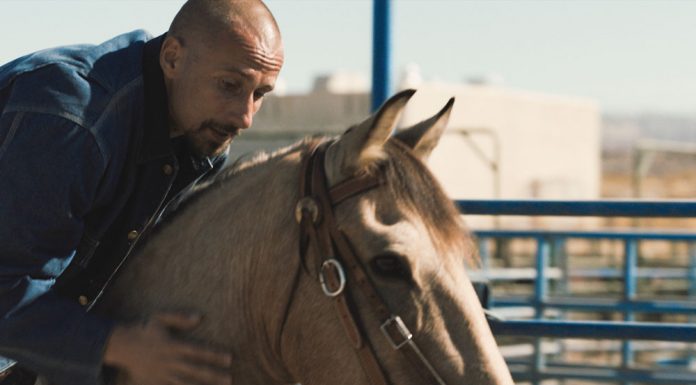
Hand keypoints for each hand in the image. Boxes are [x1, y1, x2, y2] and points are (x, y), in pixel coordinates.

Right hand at [103, 312, 231, 384]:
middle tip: (229, 379)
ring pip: (185, 383)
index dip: (213, 355)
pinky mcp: (154, 382)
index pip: (198, 351)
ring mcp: (161, 374)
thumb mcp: (160, 318)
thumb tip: (199, 317)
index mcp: (172, 345)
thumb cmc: (143, 328)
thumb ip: (179, 318)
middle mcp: (169, 361)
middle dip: (212, 375)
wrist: (120, 345)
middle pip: (194, 370)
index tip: (229, 358)